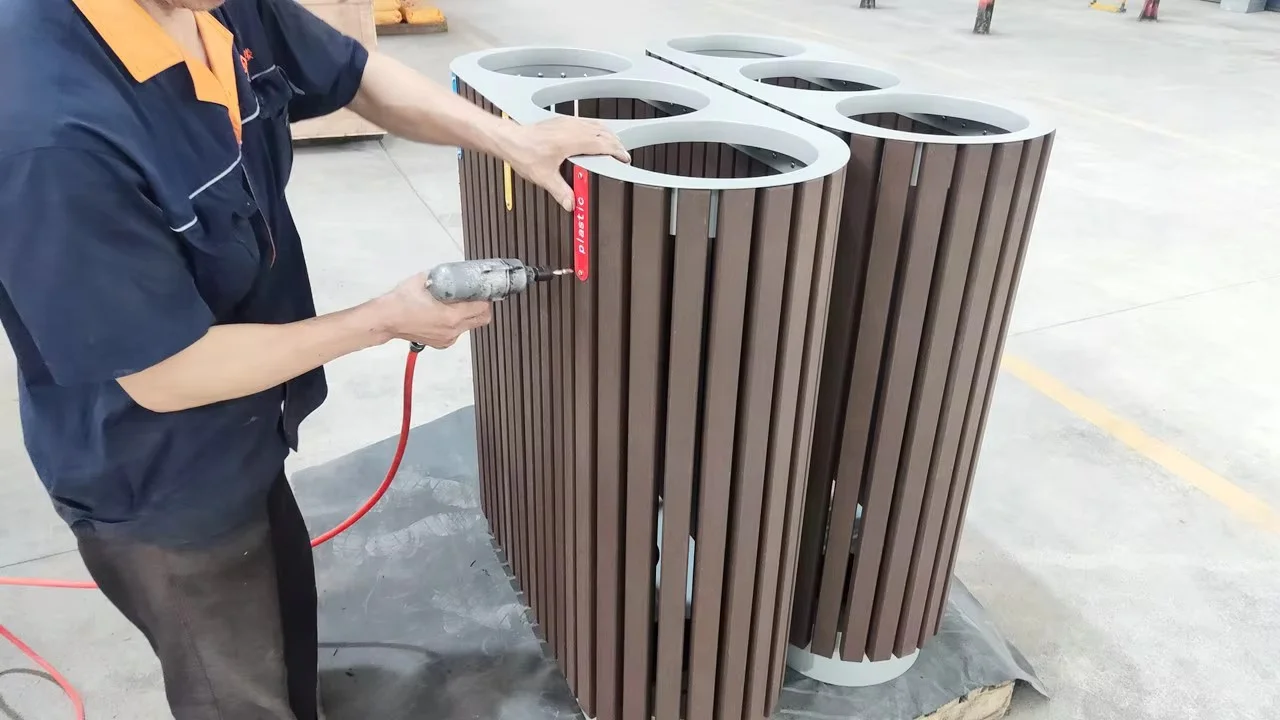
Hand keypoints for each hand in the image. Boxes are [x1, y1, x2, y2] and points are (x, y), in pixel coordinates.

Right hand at [375, 273, 492, 348]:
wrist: (386, 319)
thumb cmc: (401, 301)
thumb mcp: (426, 280)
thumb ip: (444, 278)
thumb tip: (455, 274)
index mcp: (451, 316)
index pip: (482, 308)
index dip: (485, 296)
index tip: (482, 290)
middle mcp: (452, 330)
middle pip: (482, 319)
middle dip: (482, 307)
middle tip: (475, 296)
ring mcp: (447, 338)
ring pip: (470, 326)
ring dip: (469, 314)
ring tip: (457, 303)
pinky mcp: (441, 343)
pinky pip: (458, 332)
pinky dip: (457, 322)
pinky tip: (446, 313)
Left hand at [501, 116, 630, 210]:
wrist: (509, 139)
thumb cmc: (523, 152)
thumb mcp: (544, 177)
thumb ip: (561, 192)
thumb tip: (571, 203)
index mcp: (572, 140)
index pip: (603, 143)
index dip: (617, 151)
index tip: (624, 159)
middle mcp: (571, 128)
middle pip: (603, 132)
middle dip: (616, 143)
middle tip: (622, 154)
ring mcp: (566, 122)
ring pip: (595, 124)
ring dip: (607, 134)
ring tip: (613, 144)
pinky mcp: (561, 121)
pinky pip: (586, 121)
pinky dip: (596, 128)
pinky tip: (594, 135)